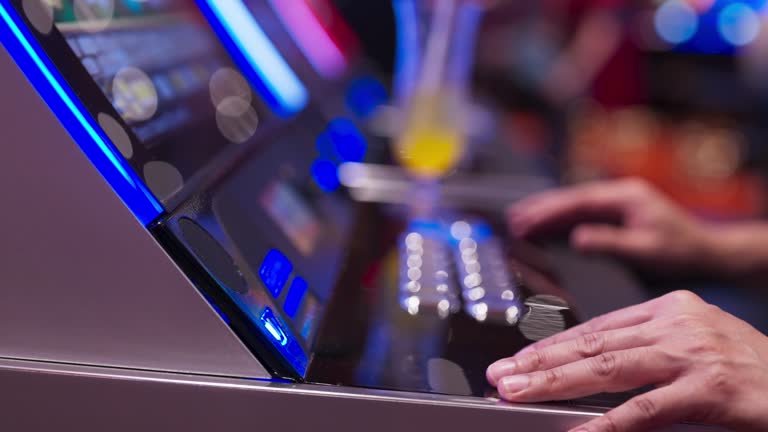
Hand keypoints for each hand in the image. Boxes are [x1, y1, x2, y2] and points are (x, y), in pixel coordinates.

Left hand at [487, 291, 767, 431]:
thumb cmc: (751, 373)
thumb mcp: (694, 347)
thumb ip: (644, 351)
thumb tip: (585, 369)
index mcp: (670, 308)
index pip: (596, 327)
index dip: (552, 346)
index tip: (518, 359)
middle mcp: (677, 323)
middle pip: (592, 344)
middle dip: (541, 362)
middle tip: (502, 375)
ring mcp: (693, 353)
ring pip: (608, 368)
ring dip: (555, 383)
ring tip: (518, 393)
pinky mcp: (710, 389)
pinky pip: (644, 410)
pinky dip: (605, 424)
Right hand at [509, 178, 713, 272]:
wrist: (710, 254)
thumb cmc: (683, 252)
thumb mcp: (647, 250)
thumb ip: (611, 243)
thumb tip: (576, 238)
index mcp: (627, 195)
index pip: (579, 201)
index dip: (549, 210)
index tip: (525, 220)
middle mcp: (621, 193)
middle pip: (572, 197)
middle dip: (541, 208)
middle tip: (512, 218)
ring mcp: (620, 202)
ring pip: (575, 204)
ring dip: (548, 211)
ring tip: (520, 220)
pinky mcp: (619, 213)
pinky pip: (584, 213)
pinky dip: (562, 218)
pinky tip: (546, 225)